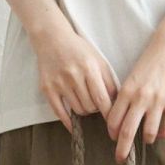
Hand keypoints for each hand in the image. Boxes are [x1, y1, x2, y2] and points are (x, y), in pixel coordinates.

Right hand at [31, 18, 117, 133]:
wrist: (52, 39)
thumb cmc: (78, 50)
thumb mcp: (99, 60)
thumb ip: (109, 81)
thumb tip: (117, 103)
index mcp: (89, 68)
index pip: (102, 99)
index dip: (109, 113)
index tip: (113, 121)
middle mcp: (74, 76)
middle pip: (90, 107)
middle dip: (96, 109)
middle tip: (95, 104)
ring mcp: (59, 83)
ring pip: (77, 110)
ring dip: (84, 111)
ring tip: (85, 103)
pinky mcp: (47, 88)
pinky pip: (59, 112)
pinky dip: (67, 121)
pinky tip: (73, 124)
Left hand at [105, 27, 164, 164]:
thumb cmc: (150, 60)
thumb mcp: (132, 76)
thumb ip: (126, 95)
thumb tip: (120, 115)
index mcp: (127, 91)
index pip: (114, 119)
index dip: (112, 132)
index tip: (113, 139)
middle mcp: (140, 98)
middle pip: (128, 131)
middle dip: (122, 149)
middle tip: (120, 159)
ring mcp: (158, 101)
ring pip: (149, 132)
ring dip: (146, 139)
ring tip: (147, 139)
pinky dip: (164, 134)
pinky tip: (162, 133)